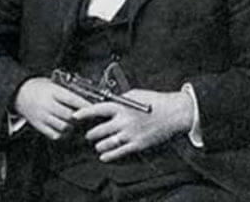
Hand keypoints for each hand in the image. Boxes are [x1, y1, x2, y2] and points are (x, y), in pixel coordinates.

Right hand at [13, 77, 87, 139]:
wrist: (18, 93)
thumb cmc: (36, 87)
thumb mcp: (51, 83)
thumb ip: (65, 92)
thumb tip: (82, 99)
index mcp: (52, 92)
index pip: (72, 99)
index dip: (84, 104)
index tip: (93, 107)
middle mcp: (47, 105)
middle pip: (69, 115)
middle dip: (79, 117)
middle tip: (85, 116)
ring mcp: (42, 117)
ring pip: (63, 126)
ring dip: (71, 126)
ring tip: (74, 122)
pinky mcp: (39, 126)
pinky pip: (54, 134)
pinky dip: (62, 133)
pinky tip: (65, 129)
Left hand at [72, 89, 193, 161]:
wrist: (174, 113)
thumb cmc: (156, 101)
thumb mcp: (135, 94)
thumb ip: (120, 100)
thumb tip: (109, 102)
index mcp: (122, 106)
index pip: (98, 109)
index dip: (84, 113)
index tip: (75, 116)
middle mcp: (124, 121)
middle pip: (99, 130)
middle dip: (91, 133)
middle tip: (88, 134)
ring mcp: (130, 134)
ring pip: (106, 143)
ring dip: (98, 145)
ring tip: (96, 144)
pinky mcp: (137, 144)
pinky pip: (119, 153)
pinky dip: (109, 156)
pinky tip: (103, 156)